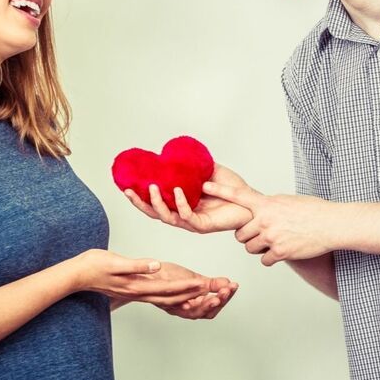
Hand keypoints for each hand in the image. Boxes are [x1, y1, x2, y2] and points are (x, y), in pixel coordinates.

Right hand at [71, 249, 206, 305]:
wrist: (76, 274)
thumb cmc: (93, 266)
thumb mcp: (116, 261)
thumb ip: (137, 265)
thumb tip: (156, 266)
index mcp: (137, 286)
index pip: (168, 288)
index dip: (187, 287)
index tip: (204, 285)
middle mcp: (139, 292)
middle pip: (171, 297)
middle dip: (192, 295)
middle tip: (211, 293)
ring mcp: (136, 292)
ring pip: (166, 298)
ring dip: (185, 296)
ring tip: (201, 293)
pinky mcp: (134, 289)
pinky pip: (157, 295)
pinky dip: (172, 295)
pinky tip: (179, 293)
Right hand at [123, 163, 251, 233]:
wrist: (253, 203)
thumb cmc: (234, 190)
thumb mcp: (211, 171)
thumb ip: (194, 165)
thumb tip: (178, 154)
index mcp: (182, 204)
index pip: (156, 203)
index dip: (141, 196)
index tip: (126, 185)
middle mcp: (184, 215)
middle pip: (154, 213)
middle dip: (140, 203)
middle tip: (128, 191)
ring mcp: (192, 222)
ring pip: (167, 217)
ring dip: (157, 203)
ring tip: (152, 187)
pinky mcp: (203, 225)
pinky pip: (187, 216)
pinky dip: (181, 203)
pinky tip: (178, 190)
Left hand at [151, 262, 238, 319]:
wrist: (142, 274)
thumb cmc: (165, 277)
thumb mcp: (193, 279)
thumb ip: (210, 284)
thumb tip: (228, 283)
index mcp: (191, 305)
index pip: (212, 307)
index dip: (224, 298)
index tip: (233, 286)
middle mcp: (182, 309)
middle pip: (204, 313)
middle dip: (218, 302)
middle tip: (227, 291)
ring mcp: (172, 306)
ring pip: (192, 311)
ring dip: (207, 302)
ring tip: (219, 292)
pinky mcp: (161, 298)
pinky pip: (177, 301)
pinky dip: (190, 294)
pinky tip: (200, 286)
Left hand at [202, 182, 337, 266]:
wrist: (332, 225)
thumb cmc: (314, 212)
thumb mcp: (288, 201)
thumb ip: (270, 206)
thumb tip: (260, 209)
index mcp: (267, 204)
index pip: (238, 195)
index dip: (219, 190)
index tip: (204, 185)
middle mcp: (265, 220)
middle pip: (241, 234)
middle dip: (249, 236)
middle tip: (265, 233)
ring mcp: (271, 236)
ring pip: (250, 248)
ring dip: (259, 247)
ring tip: (277, 241)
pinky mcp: (279, 252)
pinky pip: (264, 260)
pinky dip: (271, 258)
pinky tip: (285, 250)